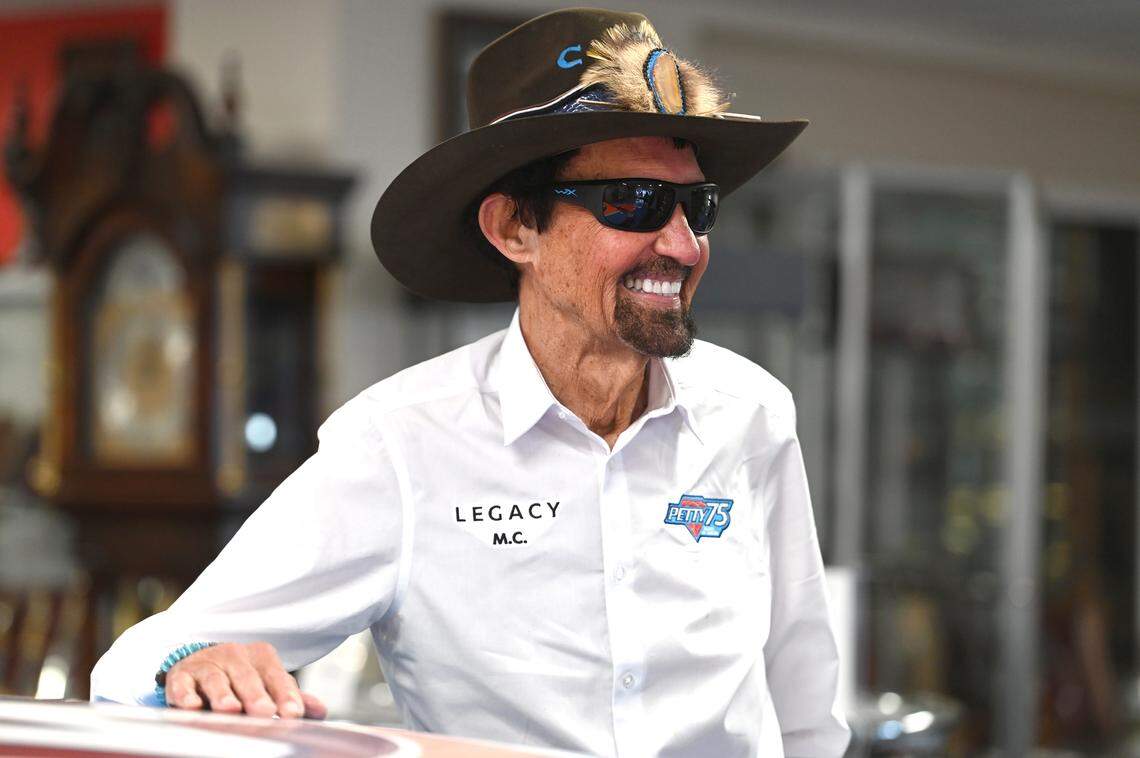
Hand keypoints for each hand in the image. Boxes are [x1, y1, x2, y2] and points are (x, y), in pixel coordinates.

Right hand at [163, 641, 327, 718]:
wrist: (200, 663)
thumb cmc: (241, 677)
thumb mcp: (266, 681)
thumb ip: (290, 695)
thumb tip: (320, 711)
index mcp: (260, 656)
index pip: (276, 675)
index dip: (285, 694)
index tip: (293, 713)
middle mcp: (234, 655)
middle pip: (247, 676)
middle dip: (255, 695)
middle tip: (264, 713)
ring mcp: (206, 664)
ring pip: (215, 679)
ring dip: (223, 695)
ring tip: (230, 709)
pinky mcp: (181, 676)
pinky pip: (182, 685)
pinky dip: (186, 696)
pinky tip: (192, 707)